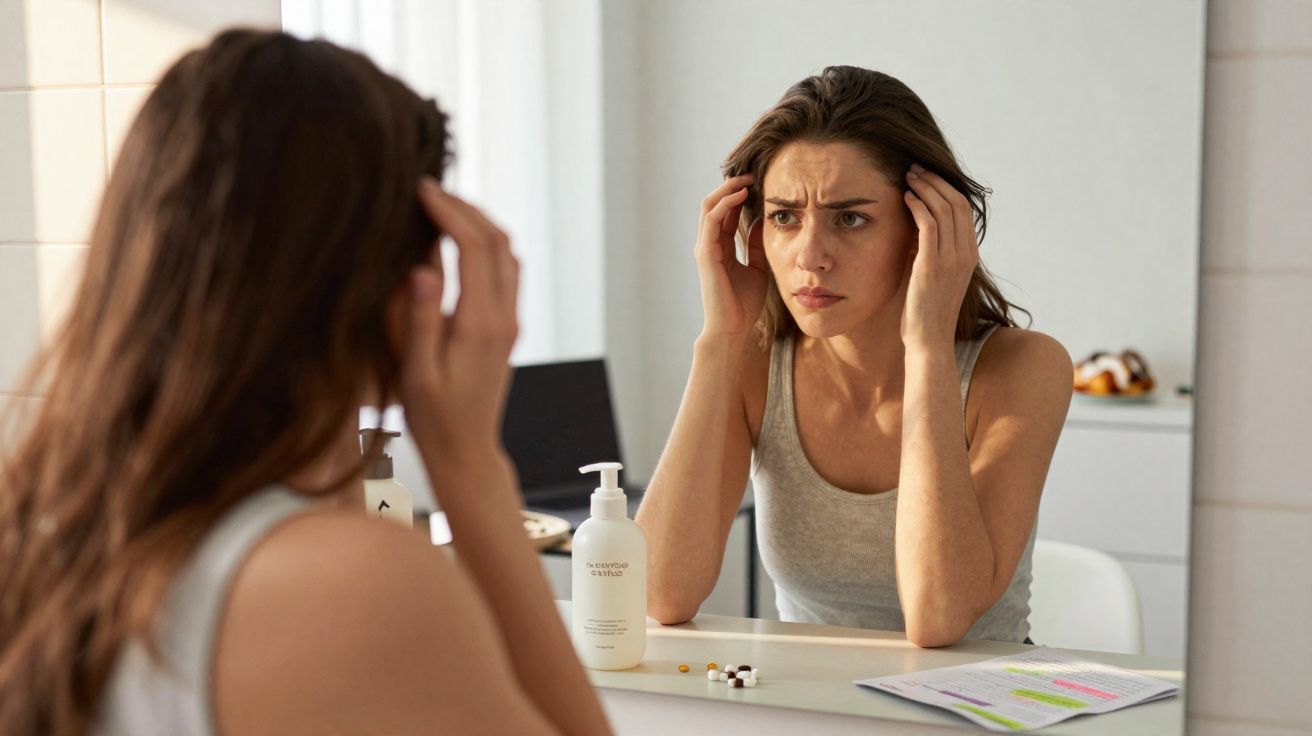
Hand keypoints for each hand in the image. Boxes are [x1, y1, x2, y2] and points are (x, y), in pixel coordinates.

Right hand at [391, 178, 519, 457]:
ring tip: (441, 204)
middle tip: (429, 188)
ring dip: (479, 221)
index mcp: (480, 324)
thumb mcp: (416, 373)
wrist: (466, 449)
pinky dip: (485, 242)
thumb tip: (423, 268)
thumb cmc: (434, 417)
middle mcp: (504, 317)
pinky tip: (457, 238)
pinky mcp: (507, 325)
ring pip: (507, 252)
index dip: (450, 212)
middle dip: (465, 207)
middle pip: (497, 241)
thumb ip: (419, 320)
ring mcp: (510, 320)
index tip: (421, 190)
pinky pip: (506, 270)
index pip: (474, 248)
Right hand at [694, 174, 769, 341]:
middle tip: (753, 173)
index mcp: (720, 246)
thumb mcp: (759, 267)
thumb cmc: (744, 304)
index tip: (759, 182)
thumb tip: (762, 221)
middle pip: (714, 203)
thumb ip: (757, 245)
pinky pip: (711, 220)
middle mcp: (709, 243)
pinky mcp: (705, 253)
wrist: (734, 328)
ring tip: (747, 179)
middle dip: (732, 185)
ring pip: (709, 206)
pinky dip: (724, 204)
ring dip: (727, 189)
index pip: (726, 212)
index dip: (739, 194)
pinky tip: (741, 195)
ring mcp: (705, 247)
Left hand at [901, 164, 978, 351]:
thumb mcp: (933, 276)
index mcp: (969, 255)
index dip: (945, 187)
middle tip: (915, 169)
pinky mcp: (933, 266)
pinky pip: (929, 225)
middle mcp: (965, 254)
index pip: (963, 209)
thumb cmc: (925, 313)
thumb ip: (931, 253)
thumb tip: (917, 230)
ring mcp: (952, 259)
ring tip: (907, 177)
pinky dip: (918, 206)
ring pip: (944, 209)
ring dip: (924, 187)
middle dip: (935, 181)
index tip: (926, 176)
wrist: (928, 341)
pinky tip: (905, 198)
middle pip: (957, 202)